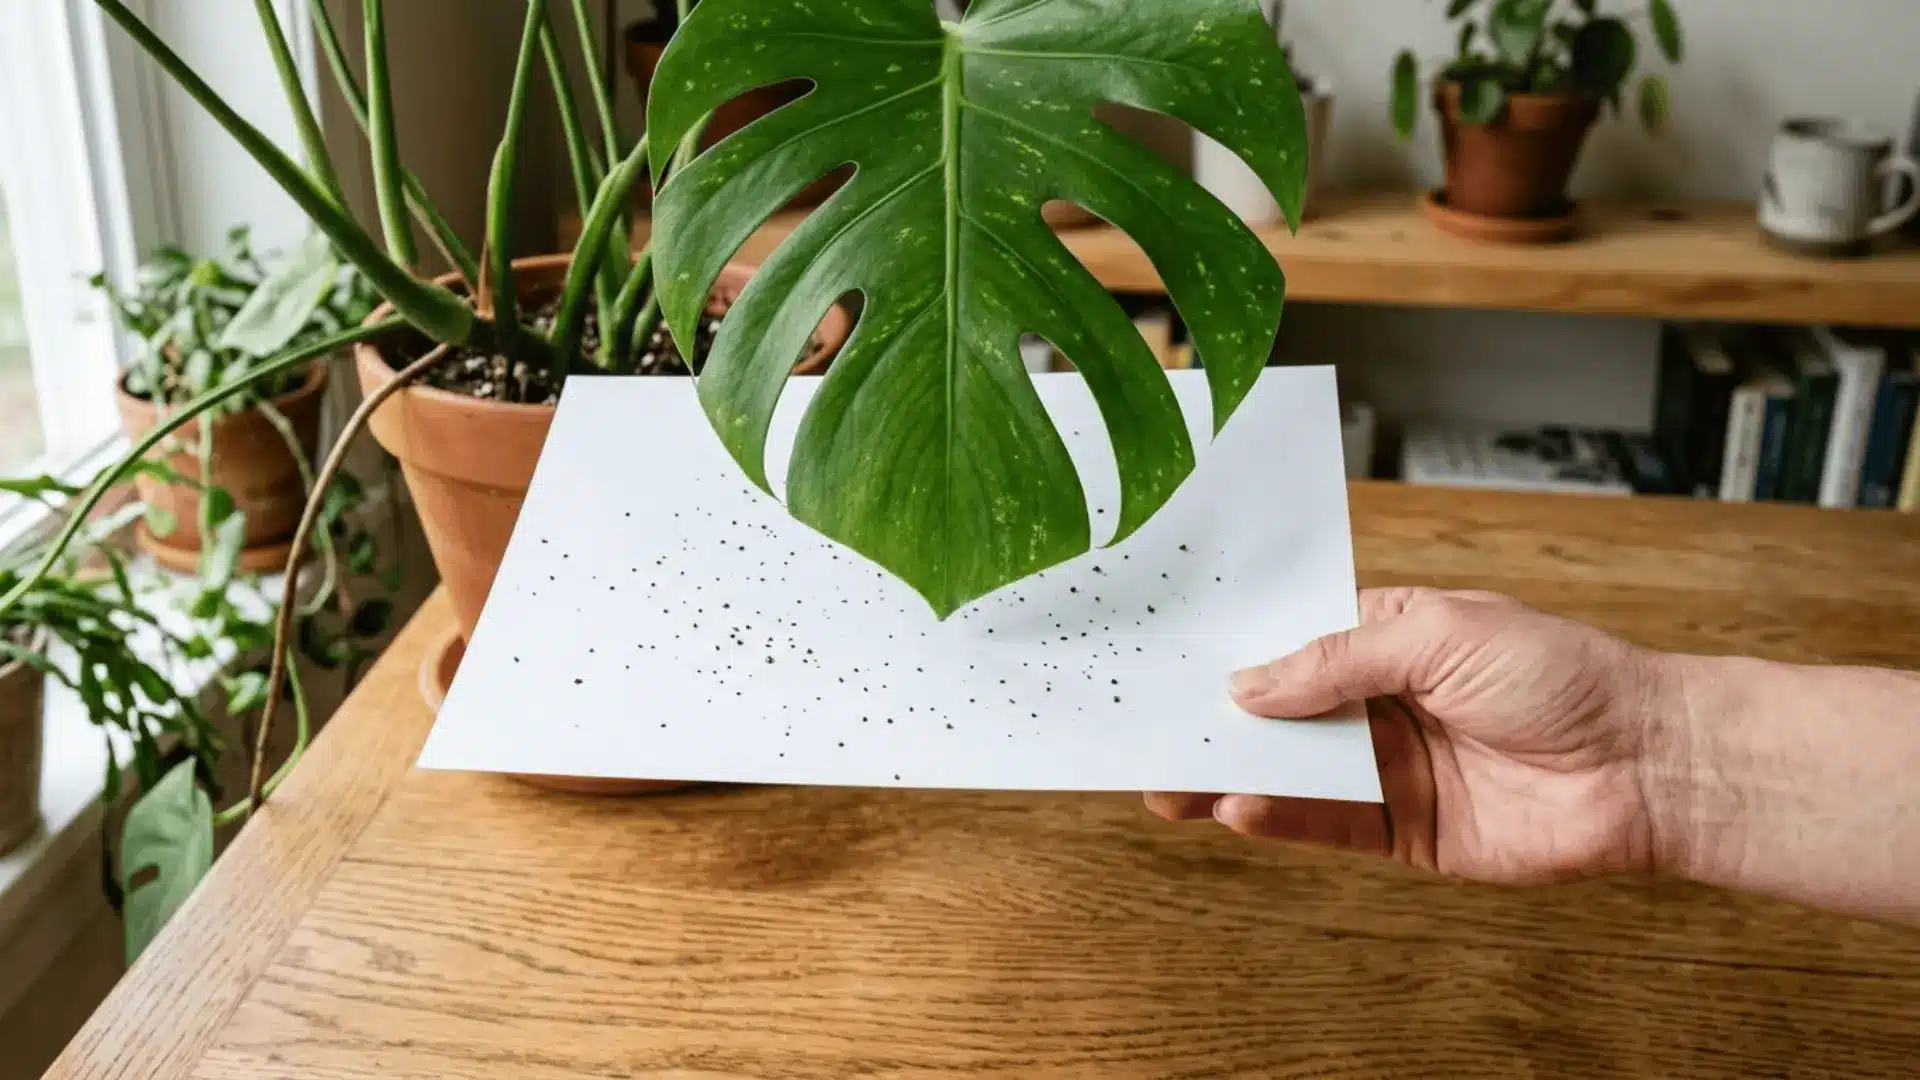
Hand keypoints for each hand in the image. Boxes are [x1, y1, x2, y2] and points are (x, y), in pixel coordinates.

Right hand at [1147, 588, 1683, 884]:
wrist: (1644, 763)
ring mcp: (1391, 769)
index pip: (1291, 645)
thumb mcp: (1439, 635)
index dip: (1234, 654)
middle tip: (1147, 729)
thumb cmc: (1561, 675)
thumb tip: (1250, 685)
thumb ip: (1337, 663)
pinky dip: (1280, 818)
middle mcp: (1381, 704)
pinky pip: (1327, 824)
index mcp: (1388, 639)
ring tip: (1168, 779)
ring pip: (1292, 773)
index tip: (1169, 660)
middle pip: (1279, 715)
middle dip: (1216, 722)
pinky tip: (1236, 807)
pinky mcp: (1404, 831)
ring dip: (1231, 775)